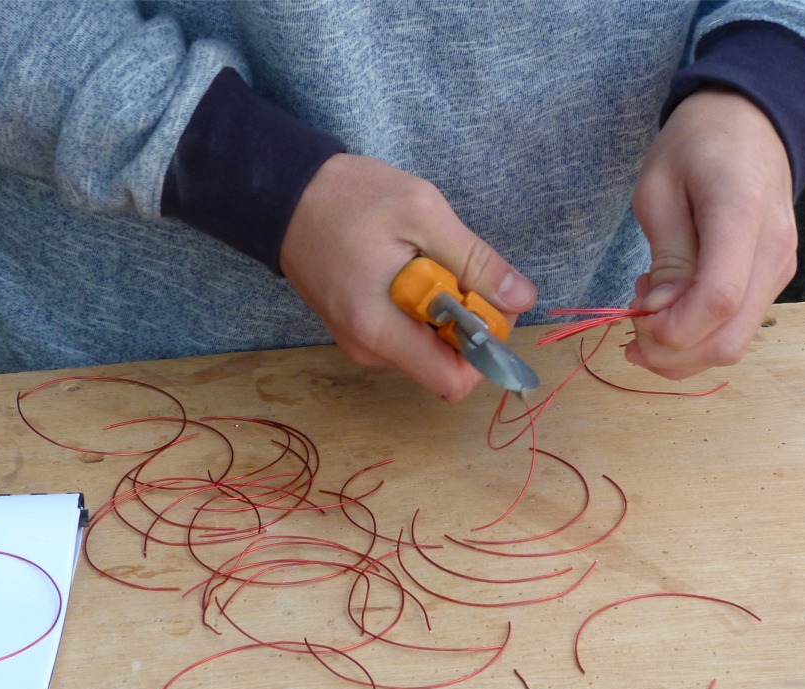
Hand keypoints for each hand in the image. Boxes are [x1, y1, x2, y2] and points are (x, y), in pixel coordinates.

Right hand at [280, 153, 536, 400]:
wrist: (282, 191)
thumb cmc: (349, 198)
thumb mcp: (423, 214)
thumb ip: (475, 261)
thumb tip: (522, 300)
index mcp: (380, 332)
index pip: (453, 381)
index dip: (485, 346)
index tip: (485, 298)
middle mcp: (369, 350)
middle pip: (445, 363)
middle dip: (466, 320)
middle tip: (455, 264)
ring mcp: (360, 341)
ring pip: (429, 344)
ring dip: (444, 307)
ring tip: (423, 256)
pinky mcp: (357, 327)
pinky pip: (407, 330)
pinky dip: (422, 303)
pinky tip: (407, 263)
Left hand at [625, 87, 797, 379]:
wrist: (753, 121)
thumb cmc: (697, 144)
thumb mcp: (659, 187)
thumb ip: (665, 255)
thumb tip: (662, 313)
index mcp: (742, 214)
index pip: (718, 300)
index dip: (670, 327)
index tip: (636, 310)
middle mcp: (773, 252)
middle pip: (726, 342)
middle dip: (669, 352)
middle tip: (633, 319)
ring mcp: (781, 270)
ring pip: (732, 346)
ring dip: (681, 348)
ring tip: (650, 305)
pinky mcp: (775, 280)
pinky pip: (736, 328)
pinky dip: (697, 333)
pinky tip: (673, 300)